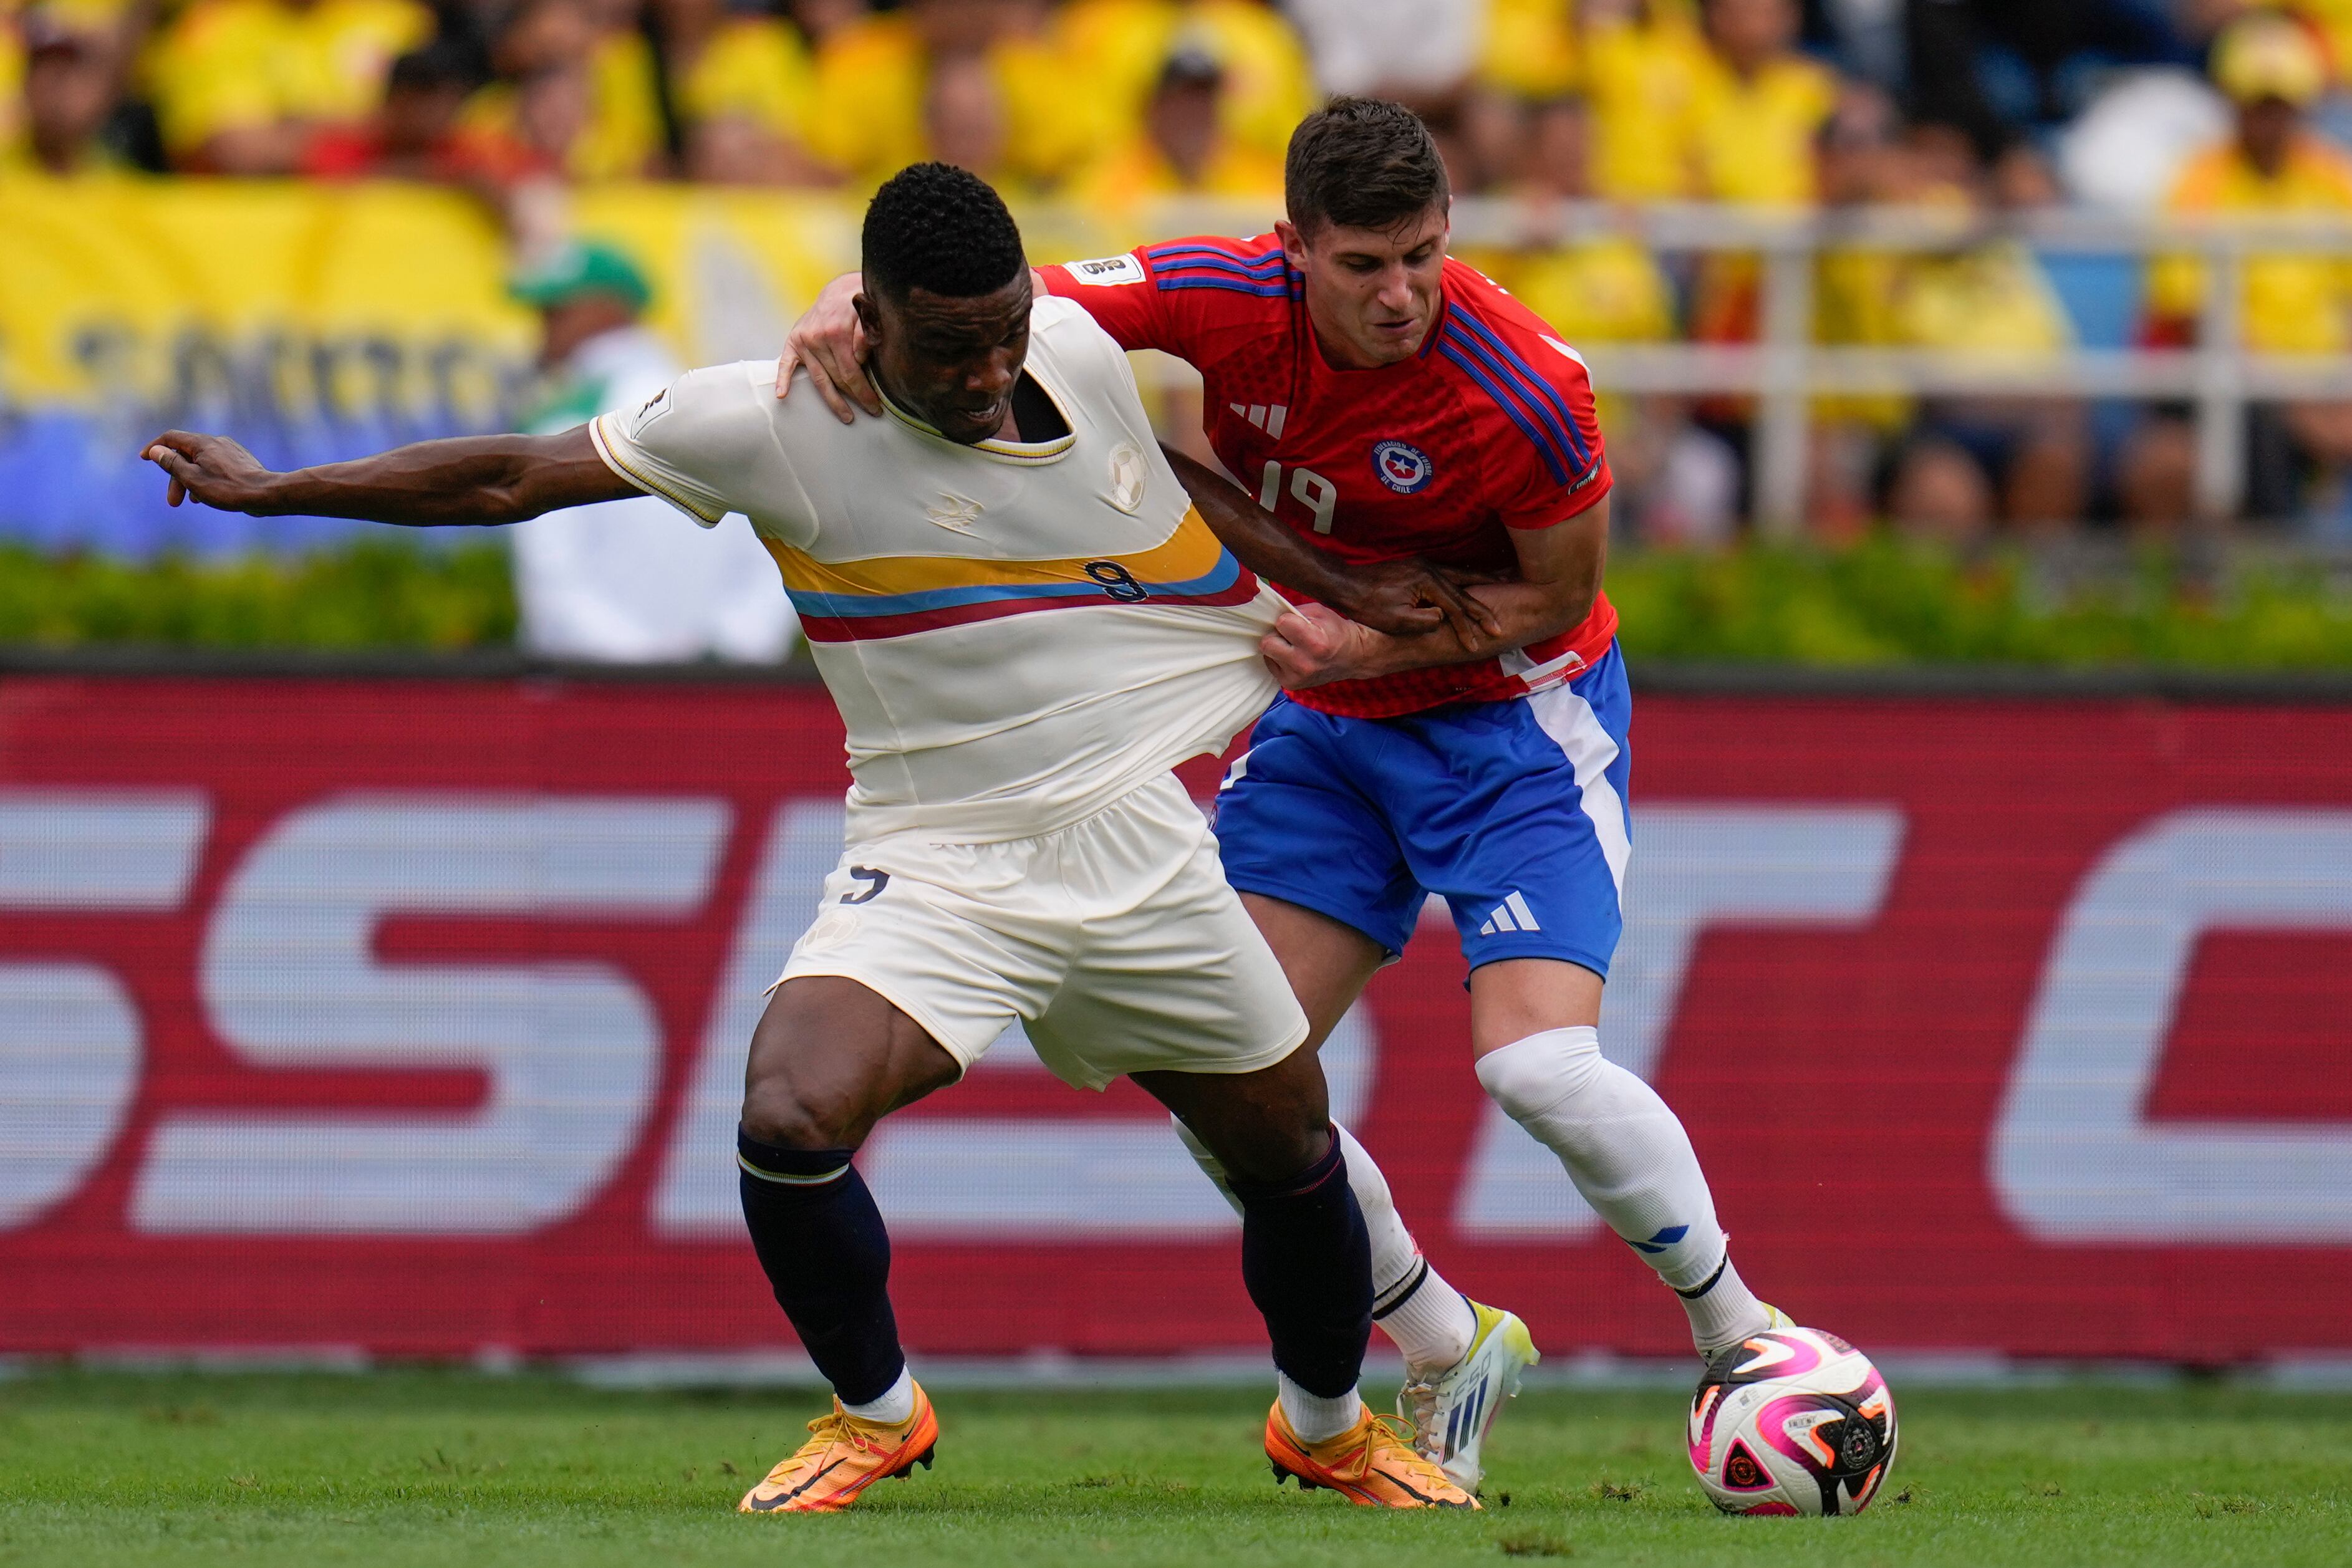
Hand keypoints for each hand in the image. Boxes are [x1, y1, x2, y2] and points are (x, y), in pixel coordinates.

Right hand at [142, 431, 282, 512]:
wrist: (265, 494)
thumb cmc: (227, 488)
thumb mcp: (192, 478)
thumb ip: (172, 464)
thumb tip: (156, 450)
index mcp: (202, 443)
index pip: (171, 437)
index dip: (155, 447)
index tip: (143, 458)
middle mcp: (217, 442)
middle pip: (186, 454)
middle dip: (176, 477)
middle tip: (173, 502)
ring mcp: (230, 451)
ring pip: (201, 463)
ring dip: (191, 480)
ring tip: (191, 500)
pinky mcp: (241, 462)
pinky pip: (216, 467)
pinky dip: (206, 479)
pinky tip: (207, 496)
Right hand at [774, 272, 880, 422]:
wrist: (838, 292)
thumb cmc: (857, 305)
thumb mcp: (868, 313)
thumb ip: (866, 332)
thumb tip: (861, 356)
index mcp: (836, 332)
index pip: (851, 372)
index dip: (865, 391)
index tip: (876, 405)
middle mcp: (817, 338)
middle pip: (837, 378)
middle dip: (855, 397)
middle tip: (871, 411)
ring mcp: (804, 341)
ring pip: (820, 379)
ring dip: (833, 400)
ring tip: (846, 416)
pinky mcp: (794, 342)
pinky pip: (787, 364)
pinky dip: (783, 379)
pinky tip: (782, 395)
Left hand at [1261, 601, 1387, 688]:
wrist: (1353, 657)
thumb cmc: (1336, 632)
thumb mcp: (1320, 613)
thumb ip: (1294, 612)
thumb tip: (1270, 614)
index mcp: (1315, 642)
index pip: (1281, 623)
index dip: (1287, 620)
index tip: (1295, 622)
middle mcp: (1304, 663)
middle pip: (1267, 643)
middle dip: (1276, 635)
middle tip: (1290, 635)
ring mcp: (1297, 677)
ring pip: (1268, 654)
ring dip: (1277, 647)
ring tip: (1294, 646)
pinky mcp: (1291, 685)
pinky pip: (1271, 665)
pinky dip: (1279, 659)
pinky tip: (1294, 657)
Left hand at [1324, 557, 1506, 643]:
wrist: (1347, 585)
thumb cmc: (1368, 606)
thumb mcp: (1396, 621)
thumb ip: (1425, 621)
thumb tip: (1444, 617)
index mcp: (1427, 582)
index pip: (1454, 608)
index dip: (1466, 628)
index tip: (1475, 645)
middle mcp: (1429, 569)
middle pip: (1464, 590)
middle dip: (1482, 610)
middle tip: (1499, 625)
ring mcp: (1424, 566)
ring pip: (1459, 576)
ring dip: (1480, 583)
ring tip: (1501, 585)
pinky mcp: (1418, 567)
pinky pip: (1448, 573)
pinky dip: (1464, 578)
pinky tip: (1471, 580)